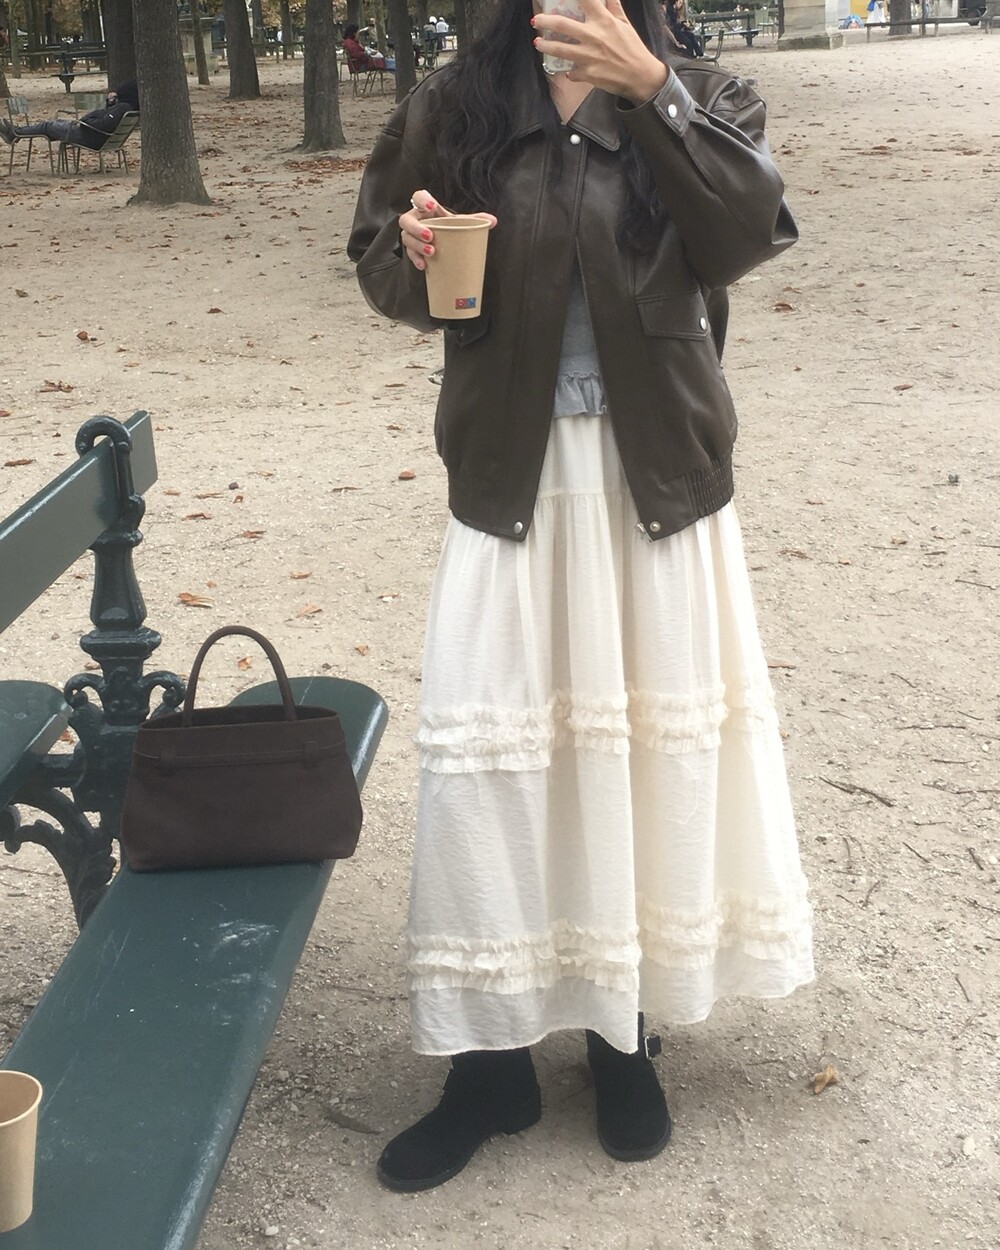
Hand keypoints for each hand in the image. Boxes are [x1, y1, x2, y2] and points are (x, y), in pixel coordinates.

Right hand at [399, 189, 497, 271]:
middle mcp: (415, 220)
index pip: (418, 197)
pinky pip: (409, 254)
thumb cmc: (448, 227)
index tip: (432, 207)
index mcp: (426, 208)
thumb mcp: (459, 222)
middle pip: (407, 220)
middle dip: (416, 228)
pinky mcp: (411, 249)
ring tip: (431, 252)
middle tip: (430, 236)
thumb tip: (493, 221)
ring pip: (406, 237)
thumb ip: (475, 220)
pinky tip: (424, 265)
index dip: (422, 200)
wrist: (442, 241)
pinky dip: (416, 259)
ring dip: (417, 245)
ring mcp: (411, 235)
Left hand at [532, 0, 668, 104]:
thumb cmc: (632, 48)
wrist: (640, 76)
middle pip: (562, 24)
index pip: (584, 0)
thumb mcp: (624, 23)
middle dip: (545, 21)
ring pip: (560, 49)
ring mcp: (588, 56)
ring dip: (545, 46)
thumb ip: (612, 7)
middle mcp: (593, 36)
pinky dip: (570, 72)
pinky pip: (572, 72)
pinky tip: (568, 71)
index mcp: (603, 20)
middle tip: (535, 21)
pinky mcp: (587, 74)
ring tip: (538, 43)